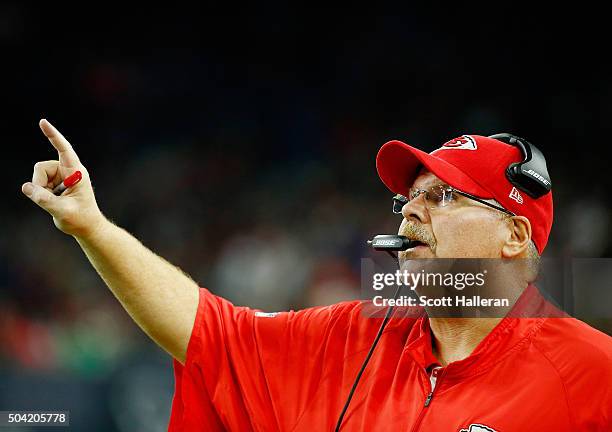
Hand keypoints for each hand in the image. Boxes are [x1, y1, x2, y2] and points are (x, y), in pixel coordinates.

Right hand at [22, 119, 105, 237]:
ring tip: (55, 202)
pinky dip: (40, 194)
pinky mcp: (54, 184)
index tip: (43, 122)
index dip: (53, 136)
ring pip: (37, 176)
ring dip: (40, 190)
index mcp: (77, 173)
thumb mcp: (62, 211)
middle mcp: (68, 171)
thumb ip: (43, 199)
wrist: (86, 227)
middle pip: (41, 167)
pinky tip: (54, 202)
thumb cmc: (80, 219)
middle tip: (50, 199)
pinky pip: (38, 184)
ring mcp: (60, 177)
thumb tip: (26, 187)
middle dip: (38, 182)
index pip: (64, 150)